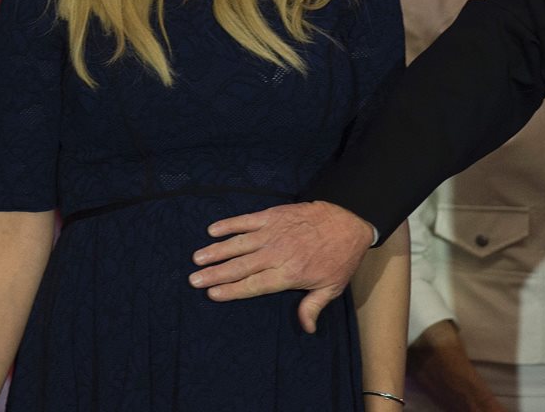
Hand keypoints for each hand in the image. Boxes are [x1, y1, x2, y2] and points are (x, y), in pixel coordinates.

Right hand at [188, 200, 373, 332]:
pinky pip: (248, 219)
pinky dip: (230, 224)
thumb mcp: (332, 287)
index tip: (212, 294)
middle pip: (241, 266)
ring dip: (217, 250)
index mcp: (290, 274)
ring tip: (197, 258)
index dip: (232, 290)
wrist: (351, 222)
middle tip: (194, 279)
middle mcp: (278, 253)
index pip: (254, 285)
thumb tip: (307, 329)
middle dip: (215, 273)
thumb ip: (313, 307)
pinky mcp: (276, 215)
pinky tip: (213, 230)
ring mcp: (276, 232)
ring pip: (240, 243)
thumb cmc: (341, 257)